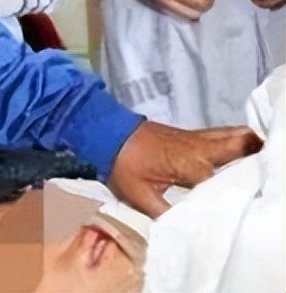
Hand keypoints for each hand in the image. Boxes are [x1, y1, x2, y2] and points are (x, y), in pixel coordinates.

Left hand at [108, 121, 261, 217]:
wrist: (106, 133)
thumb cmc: (122, 165)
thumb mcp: (140, 197)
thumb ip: (166, 215)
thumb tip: (185, 229)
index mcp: (190, 163)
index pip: (226, 182)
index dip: (234, 195)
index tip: (234, 207)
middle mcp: (199, 147)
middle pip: (240, 146)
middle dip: (252, 159)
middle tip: (257, 176)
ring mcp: (196, 138)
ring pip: (232, 136)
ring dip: (246, 147)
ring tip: (253, 165)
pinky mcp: (190, 135)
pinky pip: (221, 136)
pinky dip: (234, 143)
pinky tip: (237, 156)